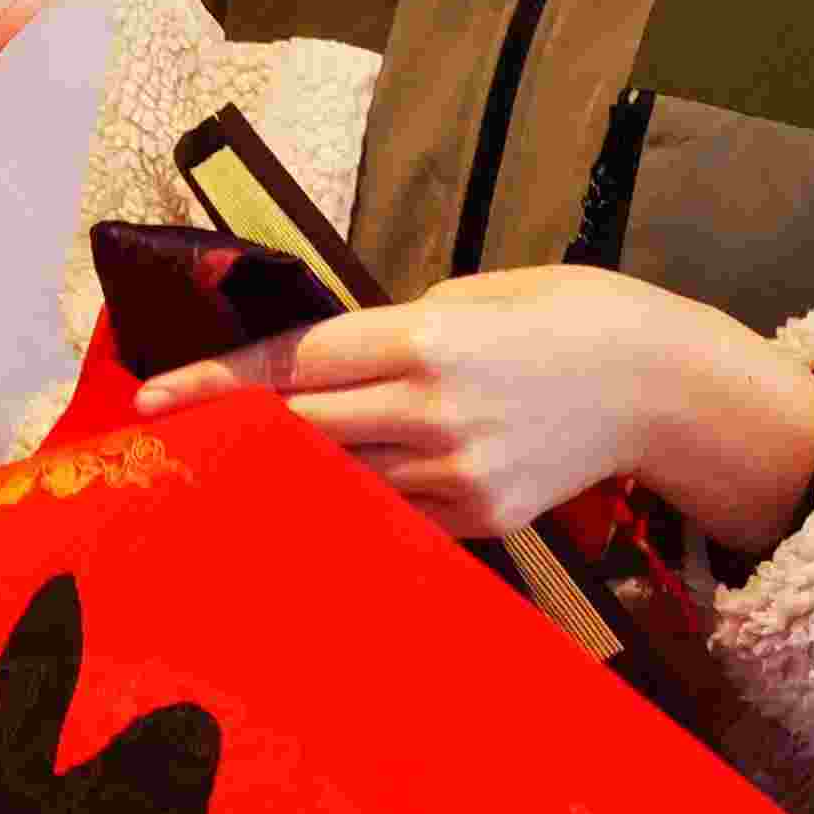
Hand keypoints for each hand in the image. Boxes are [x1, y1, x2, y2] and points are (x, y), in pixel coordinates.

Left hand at [124, 262, 813, 553]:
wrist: (662, 386)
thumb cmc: (565, 316)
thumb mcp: (472, 295)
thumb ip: (391, 331)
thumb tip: (323, 364)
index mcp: (425, 339)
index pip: (292, 365)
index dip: (215, 383)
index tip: (152, 398)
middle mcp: (432, 411)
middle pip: (300, 428)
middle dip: (234, 429)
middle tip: (175, 432)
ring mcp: (457, 475)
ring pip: (337, 478)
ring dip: (287, 469)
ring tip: (236, 462)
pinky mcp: (480, 518)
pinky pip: (389, 512)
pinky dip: (350, 498)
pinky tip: (320, 490)